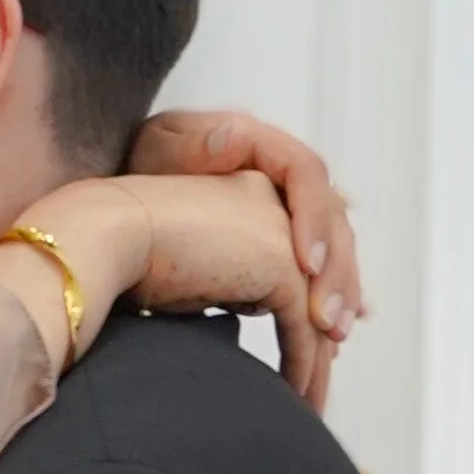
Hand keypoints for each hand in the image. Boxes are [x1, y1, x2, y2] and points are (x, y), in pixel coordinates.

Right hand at [14, 170, 340, 410]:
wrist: (106, 233)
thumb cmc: (125, 250)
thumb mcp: (190, 260)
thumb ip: (222, 273)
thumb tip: (239, 307)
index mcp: (254, 191)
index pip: (294, 253)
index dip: (302, 305)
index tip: (302, 351)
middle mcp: (279, 206)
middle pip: (316, 282)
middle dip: (320, 340)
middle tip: (312, 386)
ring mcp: (287, 235)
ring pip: (317, 311)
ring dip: (315, 364)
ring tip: (306, 407)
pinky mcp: (285, 268)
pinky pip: (305, 328)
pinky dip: (302, 367)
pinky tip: (294, 398)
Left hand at [127, 110, 361, 344]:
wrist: (135, 197)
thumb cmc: (149, 168)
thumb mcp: (162, 147)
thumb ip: (194, 144)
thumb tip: (230, 137)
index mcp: (267, 148)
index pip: (308, 175)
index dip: (313, 220)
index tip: (305, 264)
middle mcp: (290, 180)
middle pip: (332, 222)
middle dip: (334, 274)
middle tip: (325, 319)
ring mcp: (293, 213)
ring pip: (334, 253)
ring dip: (338, 296)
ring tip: (334, 336)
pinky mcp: (287, 245)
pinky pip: (319, 274)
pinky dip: (326, 302)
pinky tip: (333, 335)